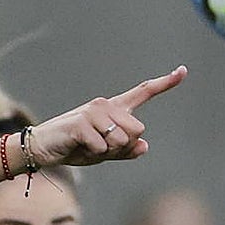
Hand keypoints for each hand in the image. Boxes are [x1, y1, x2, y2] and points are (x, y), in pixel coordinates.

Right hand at [29, 65, 186, 167]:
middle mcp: (106, 105)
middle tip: (98, 148)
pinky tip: (78, 148)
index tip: (183, 70)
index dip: (165, 83)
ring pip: (121, 140)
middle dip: (122, 147)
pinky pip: (102, 146)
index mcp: (113, 110)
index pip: (143, 93)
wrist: (42, 149)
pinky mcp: (81, 122)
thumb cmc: (73, 148)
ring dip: (105, 152)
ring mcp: (93, 112)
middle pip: (137, 130)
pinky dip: (92, 154)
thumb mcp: (102, 152)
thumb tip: (144, 146)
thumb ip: (124, 150)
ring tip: (86, 148)